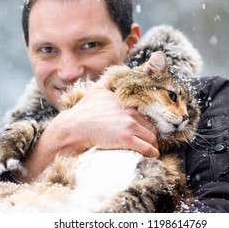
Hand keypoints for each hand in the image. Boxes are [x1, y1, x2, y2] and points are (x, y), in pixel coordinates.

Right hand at [13, 83, 157, 181]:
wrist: (74, 127)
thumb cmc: (84, 111)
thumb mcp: (97, 90)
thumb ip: (107, 80)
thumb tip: (114, 72)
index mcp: (126, 103)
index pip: (147, 114)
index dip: (148, 123)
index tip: (147, 129)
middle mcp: (130, 112)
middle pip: (152, 126)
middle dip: (152, 135)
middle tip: (150, 142)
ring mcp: (130, 125)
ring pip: (152, 137)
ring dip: (153, 145)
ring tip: (152, 150)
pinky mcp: (127, 139)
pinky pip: (147, 147)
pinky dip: (152, 152)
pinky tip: (153, 155)